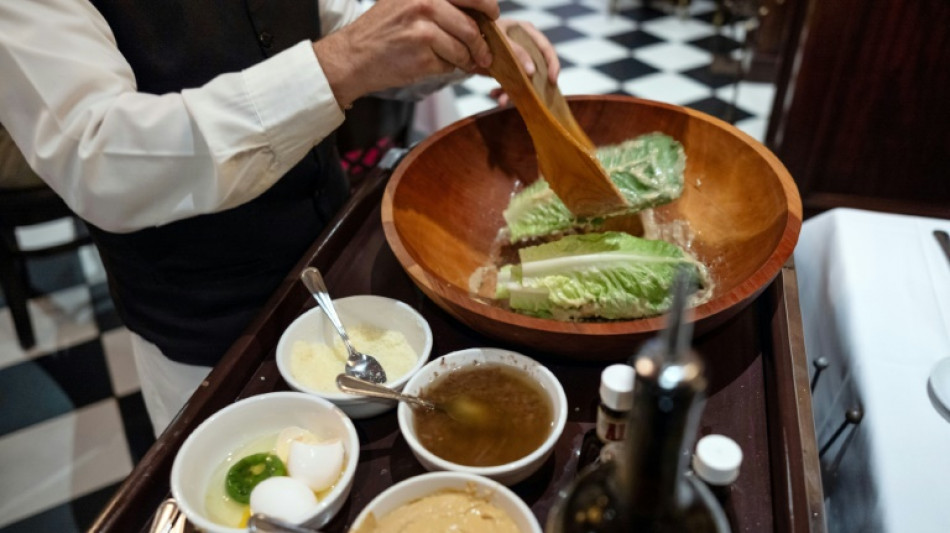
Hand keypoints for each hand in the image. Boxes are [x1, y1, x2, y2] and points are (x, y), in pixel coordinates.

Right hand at [314, 0, 500, 108]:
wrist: (353, 56)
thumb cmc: (382, 31)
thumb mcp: (407, 2)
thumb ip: (440, 4)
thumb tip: (480, 15)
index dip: (488, 6)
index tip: (492, 16)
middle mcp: (425, 3)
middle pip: (471, 26)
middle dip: (481, 43)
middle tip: (484, 53)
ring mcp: (424, 30)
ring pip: (463, 48)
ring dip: (466, 60)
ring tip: (460, 62)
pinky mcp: (422, 55)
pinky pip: (450, 64)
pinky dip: (448, 68)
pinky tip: (434, 64)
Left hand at [479, 19, 560, 106]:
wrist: (467, 41)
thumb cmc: (485, 33)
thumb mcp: (501, 40)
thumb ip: (516, 52)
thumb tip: (532, 71)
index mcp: (527, 32)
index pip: (546, 48)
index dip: (553, 64)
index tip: (552, 80)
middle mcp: (525, 46)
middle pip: (537, 69)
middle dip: (532, 86)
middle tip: (532, 98)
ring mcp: (517, 60)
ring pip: (523, 81)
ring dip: (513, 93)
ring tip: (502, 100)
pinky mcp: (507, 71)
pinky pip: (510, 85)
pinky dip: (502, 92)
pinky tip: (494, 94)